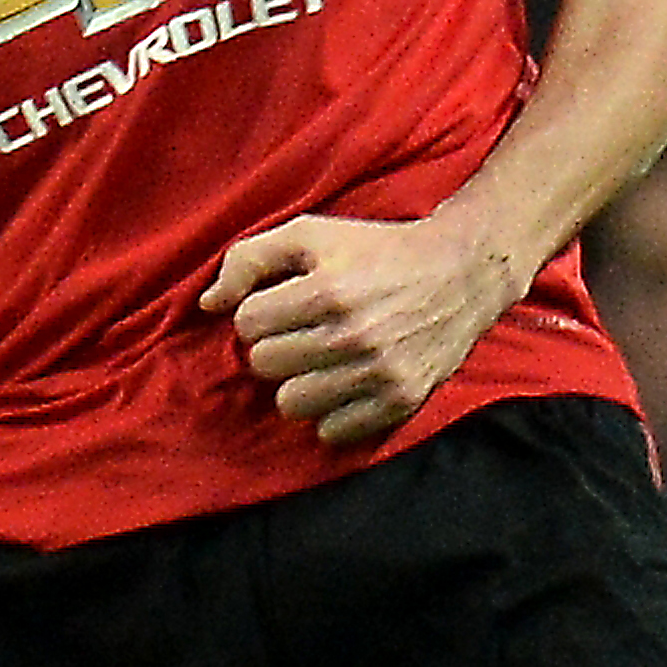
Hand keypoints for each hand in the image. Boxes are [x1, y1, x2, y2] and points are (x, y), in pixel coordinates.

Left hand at [197, 212, 514, 447]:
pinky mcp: (401, 402)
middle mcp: (353, 336)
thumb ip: (249, 259)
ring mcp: (380, 374)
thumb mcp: (309, 234)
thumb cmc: (374, 249)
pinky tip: (340, 384)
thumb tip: (207, 304)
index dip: (255, 313)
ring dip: (295, 383)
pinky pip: (333, 432)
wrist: (459, 274)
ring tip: (314, 361)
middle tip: (295, 333)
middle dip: (272, 347)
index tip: (277, 305)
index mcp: (327, 290)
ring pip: (291, 404)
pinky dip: (329, 412)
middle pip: (265, 366)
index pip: (248, 324)